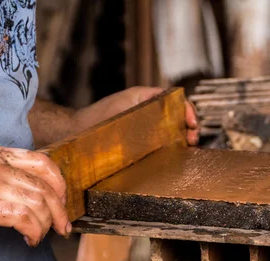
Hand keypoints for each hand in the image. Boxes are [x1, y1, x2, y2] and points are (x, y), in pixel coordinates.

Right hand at [0, 145, 69, 245]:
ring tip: (39, 237)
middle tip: (63, 229)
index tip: (63, 204)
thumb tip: (39, 197)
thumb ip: (4, 179)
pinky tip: (29, 240)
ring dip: (47, 225)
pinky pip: (25, 218)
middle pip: (45, 187)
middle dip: (59, 212)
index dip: (60, 186)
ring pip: (38, 203)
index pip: (43, 163)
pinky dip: (35, 232)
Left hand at [72, 86, 199, 144]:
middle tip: (192, 139)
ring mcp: (146, 128)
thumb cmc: (98, 117)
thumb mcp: (125, 103)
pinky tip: (175, 153)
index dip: (188, 110)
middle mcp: (149, 112)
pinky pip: (162, 142)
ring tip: (187, 146)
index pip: (176, 100)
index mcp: (146, 98)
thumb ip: (147, 99)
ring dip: (183, 137)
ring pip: (172, 130)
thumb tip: (173, 104)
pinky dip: (172, 146)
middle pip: (178, 116)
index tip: (192, 123)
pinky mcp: (142, 142)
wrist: (77, 133)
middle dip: (189, 126)